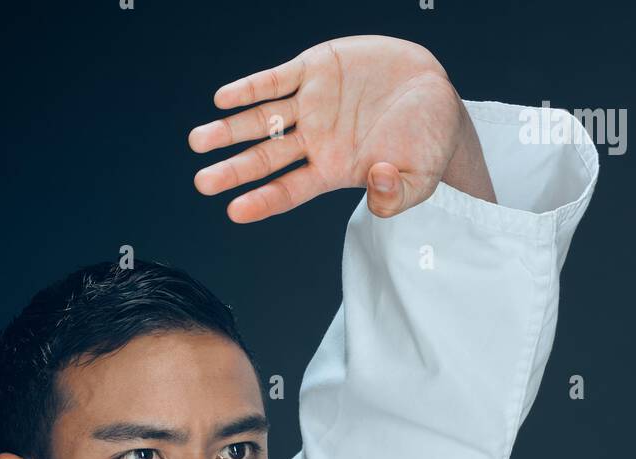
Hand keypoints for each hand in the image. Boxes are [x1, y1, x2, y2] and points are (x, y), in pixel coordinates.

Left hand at [187, 34, 489, 223]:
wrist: (436, 94)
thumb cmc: (426, 143)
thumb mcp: (420, 179)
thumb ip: (396, 195)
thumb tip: (375, 184)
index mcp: (333, 170)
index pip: (290, 190)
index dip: (263, 201)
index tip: (235, 211)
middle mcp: (315, 140)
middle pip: (265, 158)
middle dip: (232, 169)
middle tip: (202, 182)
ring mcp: (312, 105)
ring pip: (261, 119)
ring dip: (229, 129)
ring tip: (199, 141)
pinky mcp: (315, 69)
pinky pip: (276, 79)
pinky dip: (250, 88)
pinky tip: (223, 99)